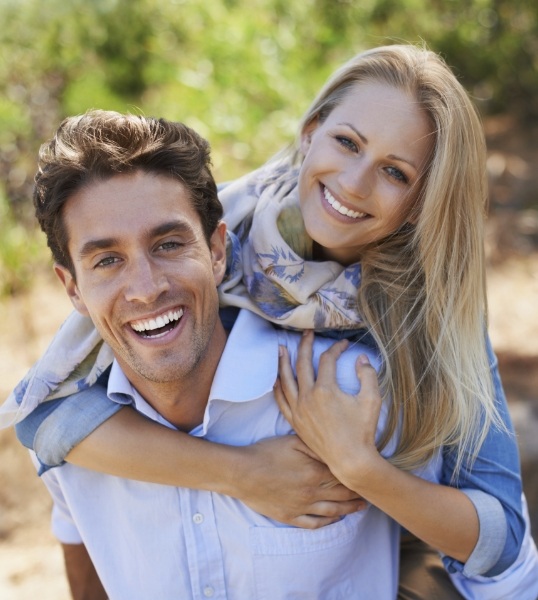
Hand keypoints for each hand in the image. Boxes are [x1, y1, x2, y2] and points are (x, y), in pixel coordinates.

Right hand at [232, 435, 366, 528]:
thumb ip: (315, 446)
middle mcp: (312, 492)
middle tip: (371, 493)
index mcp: (314, 472)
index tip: (368, 474)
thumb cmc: (266, 453)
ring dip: (349, 509)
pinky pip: (314, 523)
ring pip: (332, 511)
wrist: (243, 473)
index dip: (356, 475)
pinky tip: (335, 519)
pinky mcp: (290, 516)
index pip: (342, 475)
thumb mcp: (292, 441)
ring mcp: (301, 506)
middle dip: (358, 494)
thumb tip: (333, 450)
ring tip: (361, 508)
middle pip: (341, 494)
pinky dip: (328, 522)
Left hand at [274, 330, 383, 486]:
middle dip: (305, 345)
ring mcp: (299, 409)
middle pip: (302, 363)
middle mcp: (308, 397)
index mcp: (326, 389)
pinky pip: (281, 400)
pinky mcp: (295, 421)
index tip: (345, 344)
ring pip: (286, 380)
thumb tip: (360, 358)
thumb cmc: (362, 431)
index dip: (337, 348)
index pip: (327, 359)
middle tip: (307, 333)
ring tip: (281, 348)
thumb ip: (368, 374)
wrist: (350, 460)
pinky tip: (277, 379)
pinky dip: (278, 387)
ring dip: (283, 362)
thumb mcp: (372, 400)